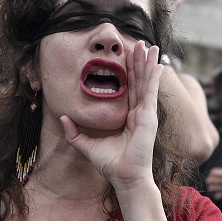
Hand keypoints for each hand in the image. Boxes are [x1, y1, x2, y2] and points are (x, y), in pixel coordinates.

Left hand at [61, 40, 161, 186]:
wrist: (125, 177)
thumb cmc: (111, 165)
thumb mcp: (87, 145)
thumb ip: (74, 132)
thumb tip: (63, 117)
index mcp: (128, 118)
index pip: (128, 89)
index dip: (128, 71)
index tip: (127, 55)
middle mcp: (139, 113)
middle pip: (138, 81)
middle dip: (140, 61)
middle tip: (140, 43)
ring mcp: (146, 114)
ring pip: (146, 83)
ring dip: (148, 63)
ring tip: (151, 46)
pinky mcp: (149, 117)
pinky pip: (151, 92)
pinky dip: (154, 78)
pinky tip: (158, 64)